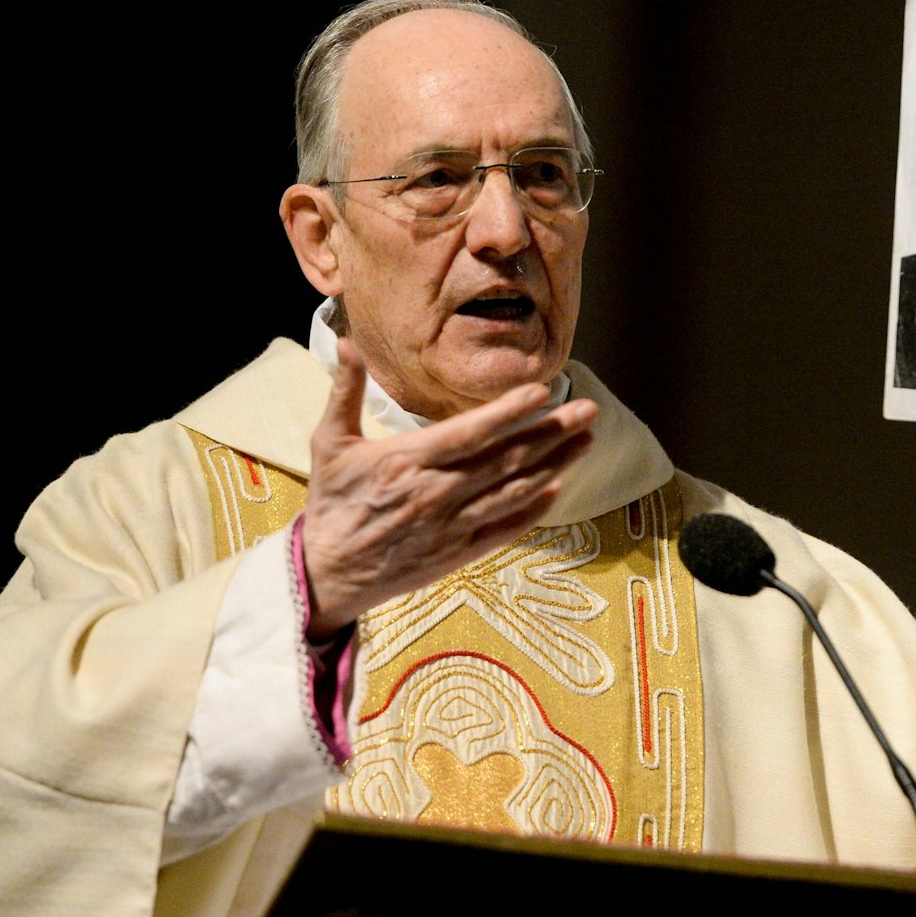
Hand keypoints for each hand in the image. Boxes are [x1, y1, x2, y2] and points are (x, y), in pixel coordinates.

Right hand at [299, 338, 597, 638]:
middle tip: (590, 410)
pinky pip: (504, 530)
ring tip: (586, 442)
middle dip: (552, 432)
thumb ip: (344, 391)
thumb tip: (349, 343)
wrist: (325, 573)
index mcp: (407, 461)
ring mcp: (450, 527)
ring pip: (513, 492)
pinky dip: (533, 511)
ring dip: (555, 466)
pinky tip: (557, 490)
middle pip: (505, 459)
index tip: (543, 392)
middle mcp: (435, 494)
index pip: (470, 433)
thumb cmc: (331, 503)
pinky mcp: (457, 555)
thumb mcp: (329, 443)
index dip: (509, 413)